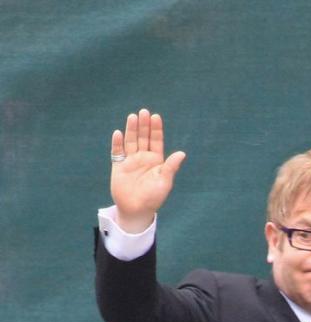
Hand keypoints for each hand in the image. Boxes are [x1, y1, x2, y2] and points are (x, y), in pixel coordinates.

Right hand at [109, 109, 185, 233]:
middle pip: (143, 137)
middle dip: (144, 125)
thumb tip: (182, 153)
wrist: (136, 210)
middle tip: (144, 112)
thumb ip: (171, 167)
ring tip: (133, 117)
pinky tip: (118, 133)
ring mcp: (130, 161)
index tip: (156, 117)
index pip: (156, 141)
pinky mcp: (119, 166)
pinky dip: (117, 142)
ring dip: (132, 129)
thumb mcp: (165, 182)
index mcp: (156, 161)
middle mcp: (143, 158)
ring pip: (131, 141)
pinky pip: (117, 151)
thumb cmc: (153, 197)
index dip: (156, 129)